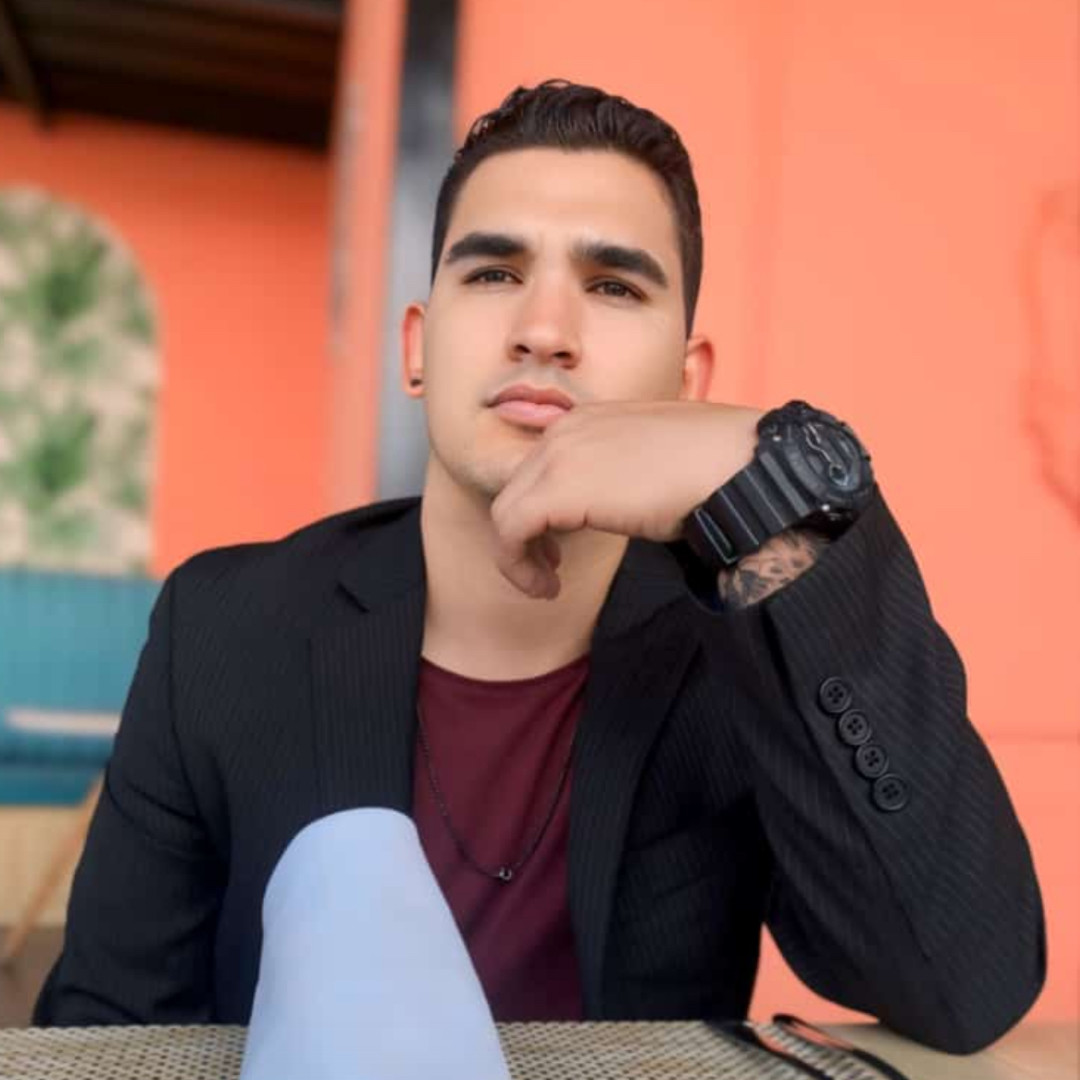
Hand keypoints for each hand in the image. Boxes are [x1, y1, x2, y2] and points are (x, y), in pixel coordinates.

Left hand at [490, 400, 762, 597]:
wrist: (738, 467)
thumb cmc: (714, 470)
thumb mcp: (654, 463)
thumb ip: (621, 473)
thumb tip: (619, 501)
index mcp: (589, 419)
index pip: (540, 467)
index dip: (541, 511)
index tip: (559, 544)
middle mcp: (566, 429)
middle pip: (517, 489)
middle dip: (526, 535)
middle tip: (550, 569)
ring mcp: (559, 455)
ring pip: (506, 511)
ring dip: (519, 556)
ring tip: (546, 585)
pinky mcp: (559, 488)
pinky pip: (510, 530)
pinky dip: (518, 565)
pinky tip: (547, 589)